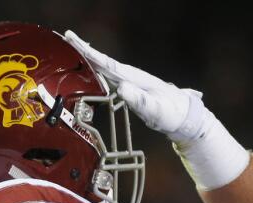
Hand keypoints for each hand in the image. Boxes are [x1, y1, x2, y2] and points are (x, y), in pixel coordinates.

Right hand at [64, 30, 247, 189]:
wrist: (186, 116)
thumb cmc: (172, 114)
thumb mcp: (156, 110)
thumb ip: (140, 100)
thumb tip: (122, 88)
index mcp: (133, 78)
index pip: (106, 63)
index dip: (89, 53)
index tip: (73, 40)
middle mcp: (131, 76)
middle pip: (103, 60)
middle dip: (84, 50)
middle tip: (66, 36)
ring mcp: (130, 81)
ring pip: (105, 66)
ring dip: (89, 58)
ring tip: (72, 47)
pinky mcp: (131, 88)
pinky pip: (109, 75)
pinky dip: (97, 69)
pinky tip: (91, 68)